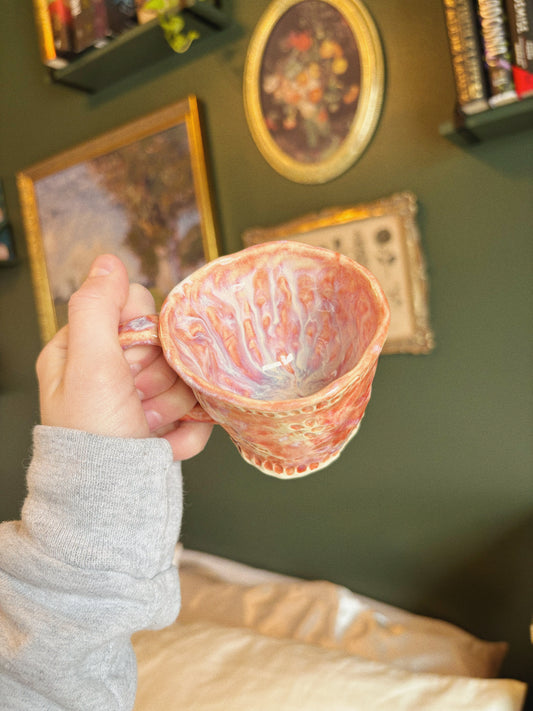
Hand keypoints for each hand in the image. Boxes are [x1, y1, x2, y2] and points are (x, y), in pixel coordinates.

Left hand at [36, 254, 212, 459]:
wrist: (112, 507)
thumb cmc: (93, 435)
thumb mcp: (88, 363)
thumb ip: (97, 307)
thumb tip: (109, 261)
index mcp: (82, 350)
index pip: (132, 308)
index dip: (142, 329)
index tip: (130, 358)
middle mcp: (110, 373)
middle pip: (164, 343)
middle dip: (158, 373)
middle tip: (137, 398)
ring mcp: (139, 401)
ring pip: (184, 376)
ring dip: (172, 404)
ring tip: (147, 426)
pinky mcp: (164, 426)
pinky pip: (195, 411)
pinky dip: (186, 430)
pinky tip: (164, 443)